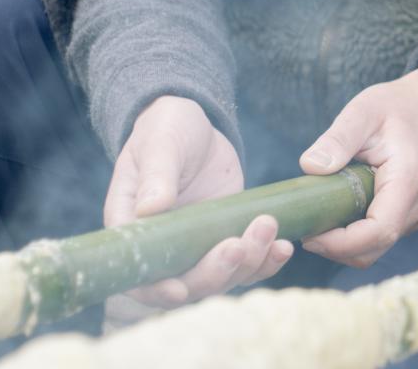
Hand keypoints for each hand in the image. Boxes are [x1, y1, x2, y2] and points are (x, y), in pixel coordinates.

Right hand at [102, 96, 291, 326]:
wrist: (194, 126)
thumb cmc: (165, 130)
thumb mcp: (159, 145)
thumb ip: (155, 176)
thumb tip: (150, 209)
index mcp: (133, 230)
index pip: (139, 275)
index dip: (156, 290)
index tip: (180, 290)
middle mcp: (164, 249)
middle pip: (187, 283)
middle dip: (214, 272)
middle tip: (238, 246)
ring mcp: (197, 247)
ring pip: (222, 277)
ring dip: (247, 263)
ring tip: (269, 228)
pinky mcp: (226, 238)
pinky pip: (246, 262)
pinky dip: (265, 260)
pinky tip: (284, 246)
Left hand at [297, 62, 417, 267]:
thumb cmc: (397, 106)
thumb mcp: (363, 111)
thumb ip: (337, 139)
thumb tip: (310, 166)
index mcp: (410, 178)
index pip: (379, 231)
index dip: (341, 244)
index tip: (309, 235)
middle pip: (375, 247)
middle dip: (336, 247)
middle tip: (305, 228)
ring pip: (377, 247)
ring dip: (345, 243)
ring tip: (320, 216)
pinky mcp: (414, 216)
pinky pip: (381, 238)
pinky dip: (357, 235)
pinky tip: (340, 211)